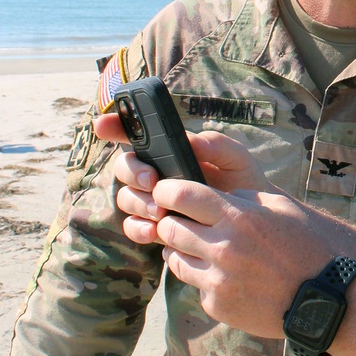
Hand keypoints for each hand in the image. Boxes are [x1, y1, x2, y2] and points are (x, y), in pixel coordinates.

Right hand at [94, 113, 274, 241]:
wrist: (253, 222)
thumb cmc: (244, 182)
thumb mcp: (237, 159)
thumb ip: (217, 145)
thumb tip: (191, 141)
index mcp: (172, 150)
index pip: (137, 134)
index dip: (115, 126)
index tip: (103, 124)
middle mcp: (155, 172)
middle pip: (124, 166)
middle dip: (133, 171)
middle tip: (153, 180)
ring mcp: (151, 199)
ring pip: (126, 197)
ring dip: (139, 202)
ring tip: (163, 211)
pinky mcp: (153, 226)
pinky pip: (133, 226)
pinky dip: (139, 228)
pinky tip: (155, 230)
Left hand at [96, 113, 326, 335]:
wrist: (323, 299)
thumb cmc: (307, 246)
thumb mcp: (281, 208)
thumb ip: (244, 198)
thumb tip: (216, 196)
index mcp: (239, 218)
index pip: (182, 195)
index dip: (166, 190)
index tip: (165, 190)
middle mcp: (223, 248)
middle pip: (169, 227)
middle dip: (169, 220)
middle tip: (178, 220)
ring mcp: (217, 280)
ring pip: (174, 258)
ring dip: (182, 250)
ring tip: (203, 249)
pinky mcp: (216, 305)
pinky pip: (195, 285)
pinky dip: (203, 278)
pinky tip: (226, 276)